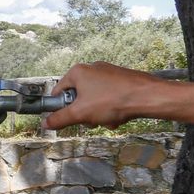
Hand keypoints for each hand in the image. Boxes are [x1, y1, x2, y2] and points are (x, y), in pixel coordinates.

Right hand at [41, 62, 158, 130]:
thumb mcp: (80, 113)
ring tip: (109, 118)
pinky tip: (119, 115)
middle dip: (84, 113)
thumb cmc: (114, 100)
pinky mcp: (121, 79)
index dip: (61, 108)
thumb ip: (59, 119)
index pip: (58, 92)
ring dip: (98, 113)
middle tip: (92, 120)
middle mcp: (92, 69)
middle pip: (77, 97)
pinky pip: (108, 97)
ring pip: (94, 99)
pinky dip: (111, 108)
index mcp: (78, 72)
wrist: (148, 96)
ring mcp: (108, 73)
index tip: (69, 118)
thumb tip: (45, 124)